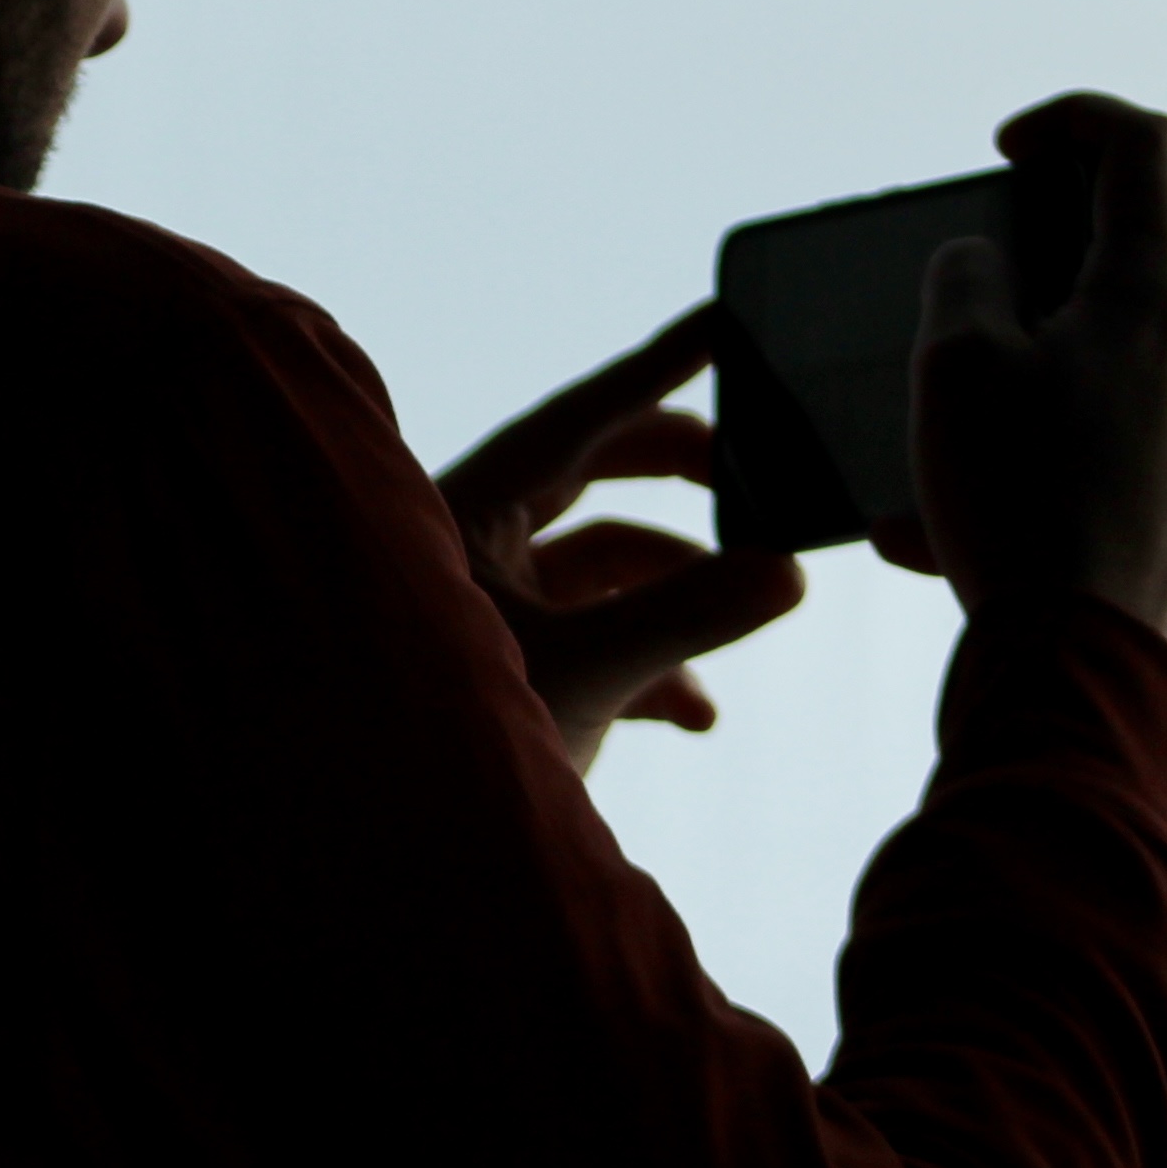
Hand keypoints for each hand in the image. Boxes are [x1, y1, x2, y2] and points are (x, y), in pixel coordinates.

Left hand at [439, 305, 808, 773]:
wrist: (381, 843)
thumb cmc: (441, 740)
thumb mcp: (583, 668)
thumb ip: (687, 616)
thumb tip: (785, 571)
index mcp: (466, 513)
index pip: (580, 419)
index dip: (655, 370)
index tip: (722, 324)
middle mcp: (471, 548)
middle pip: (592, 480)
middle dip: (678, 478)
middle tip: (754, 471)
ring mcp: (487, 613)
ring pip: (598, 569)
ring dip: (677, 588)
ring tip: (749, 605)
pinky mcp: (504, 677)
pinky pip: (591, 644)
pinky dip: (653, 668)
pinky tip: (700, 714)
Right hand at [879, 93, 1166, 668]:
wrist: (1094, 680)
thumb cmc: (1019, 510)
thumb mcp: (951, 365)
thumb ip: (965, 279)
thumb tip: (985, 265)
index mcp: (1156, 300)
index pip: (1142, 150)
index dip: (1072, 121)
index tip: (1011, 152)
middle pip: (1113, 286)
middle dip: (1020, 313)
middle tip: (940, 367)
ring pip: (1106, 388)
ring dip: (1019, 414)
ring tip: (930, 486)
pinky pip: (1120, 467)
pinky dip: (1045, 482)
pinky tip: (962, 544)